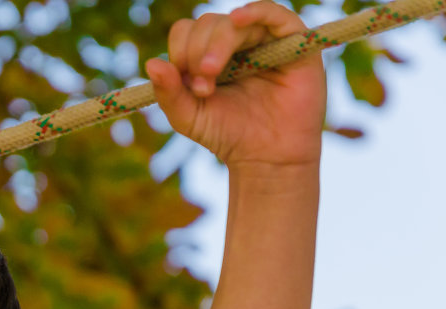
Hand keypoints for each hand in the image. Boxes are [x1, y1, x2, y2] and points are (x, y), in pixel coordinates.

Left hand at [145, 0, 325, 166]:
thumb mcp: (189, 117)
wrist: (268, 157)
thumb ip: (169, 93)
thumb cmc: (228, 135)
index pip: (187, 32)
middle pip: (207, 24)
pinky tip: (238, 19)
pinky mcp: (293, 42)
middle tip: (202, 87)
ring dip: (218, 43)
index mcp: (207, 54)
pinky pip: (275, 14)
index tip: (185, 82)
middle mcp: (235, 42)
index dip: (181, 50)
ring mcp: (263, 40)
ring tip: (210, 72)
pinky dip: (256, 11)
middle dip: (197, 53)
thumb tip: (152, 63)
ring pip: (234, 22)